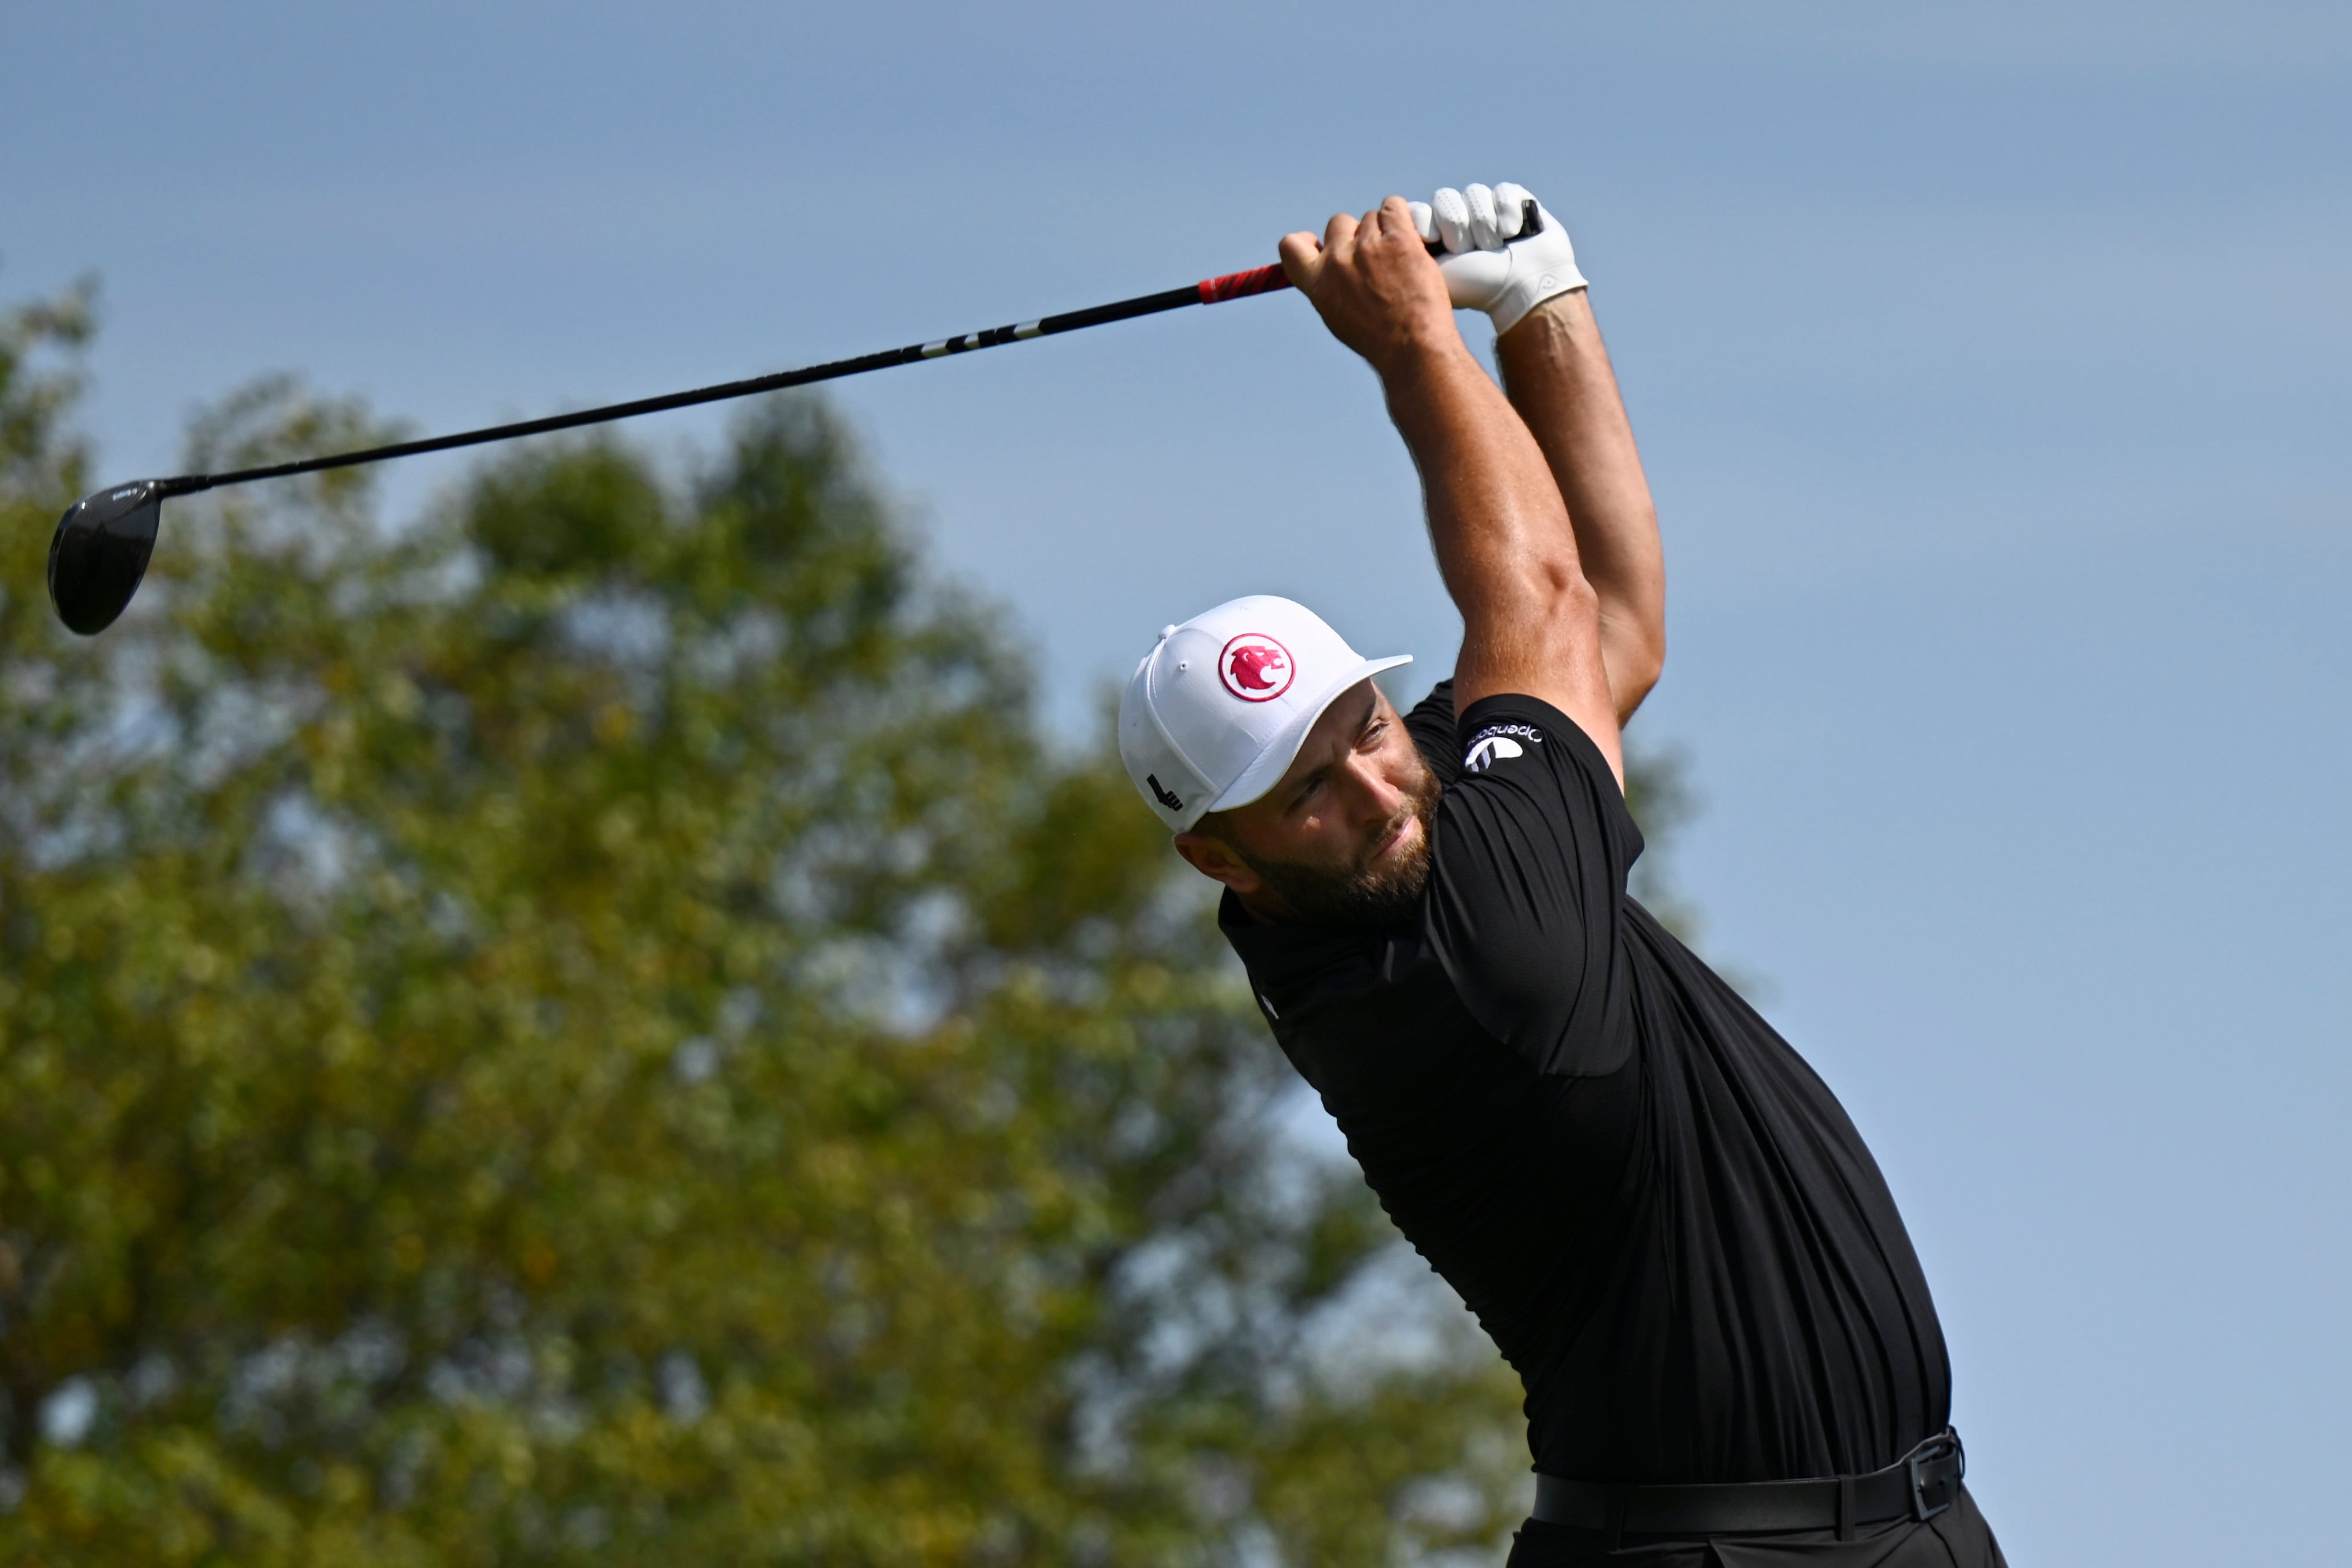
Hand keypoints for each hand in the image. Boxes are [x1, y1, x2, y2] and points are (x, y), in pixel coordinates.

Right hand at [1279, 197, 1460, 372]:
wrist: (1413, 348)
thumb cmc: (1379, 341)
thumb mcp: (1338, 319)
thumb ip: (1329, 289)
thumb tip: (1330, 273)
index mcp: (1317, 282)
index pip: (1291, 246)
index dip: (1308, 240)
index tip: (1322, 245)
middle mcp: (1338, 260)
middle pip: (1339, 223)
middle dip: (1355, 234)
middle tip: (1377, 258)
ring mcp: (1367, 247)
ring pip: (1371, 218)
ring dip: (1383, 230)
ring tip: (1400, 258)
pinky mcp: (1398, 238)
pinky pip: (1393, 207)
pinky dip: (1400, 215)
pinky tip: (1409, 232)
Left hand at [1419, 183, 1586, 335]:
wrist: (1523, 291)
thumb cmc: (1476, 287)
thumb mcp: (1431, 272)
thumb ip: (1404, 251)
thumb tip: (1389, 226)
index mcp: (1434, 236)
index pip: (1418, 210)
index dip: (1427, 224)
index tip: (1438, 246)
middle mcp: (1458, 219)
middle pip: (1444, 198)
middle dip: (1457, 227)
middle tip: (1468, 253)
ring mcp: (1486, 209)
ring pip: (1473, 193)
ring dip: (1483, 224)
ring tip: (1494, 247)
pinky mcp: (1513, 201)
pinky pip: (1503, 191)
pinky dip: (1508, 213)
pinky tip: (1513, 234)